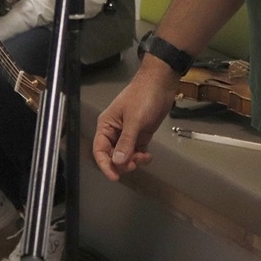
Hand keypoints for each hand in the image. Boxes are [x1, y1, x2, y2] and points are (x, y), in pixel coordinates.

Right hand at [92, 60, 180, 181]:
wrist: (160, 84)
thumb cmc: (143, 97)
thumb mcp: (134, 119)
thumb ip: (126, 141)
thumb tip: (117, 162)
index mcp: (107, 125)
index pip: (100, 150)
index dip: (105, 165)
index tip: (115, 176)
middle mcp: (115, 132)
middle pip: (112, 156)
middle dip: (122, 163)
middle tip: (134, 164)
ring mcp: (128, 134)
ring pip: (125, 156)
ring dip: (133, 161)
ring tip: (144, 157)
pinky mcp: (140, 135)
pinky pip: (136, 152)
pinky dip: (141, 157)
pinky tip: (148, 156)